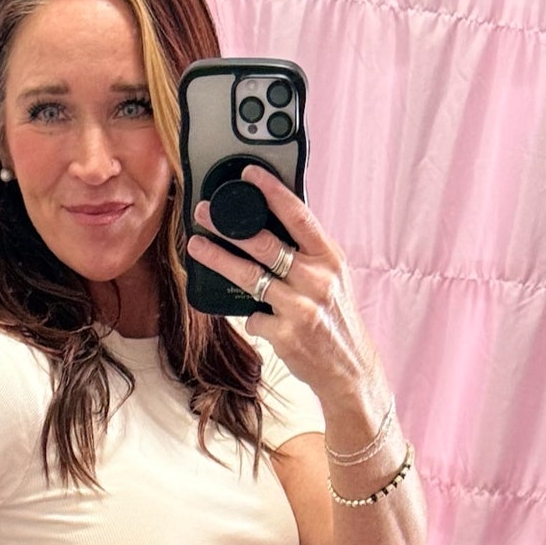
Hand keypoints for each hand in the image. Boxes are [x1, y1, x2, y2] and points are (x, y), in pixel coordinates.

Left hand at [185, 163, 391, 425]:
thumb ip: (307, 255)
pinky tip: (259, 320)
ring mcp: (301, 308)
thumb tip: (269, 226)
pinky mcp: (286, 335)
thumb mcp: (332, 280)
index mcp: (330, 259)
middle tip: (204, 212)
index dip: (272, 192)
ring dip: (218, 260)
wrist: (349, 370)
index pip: (299, 216)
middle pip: (265, 244)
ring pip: (249, 277)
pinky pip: (252, 317)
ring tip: (196, 247)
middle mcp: (317, 280)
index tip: (249, 175)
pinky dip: (251, 318)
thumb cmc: (334, 318)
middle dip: (229, 225)